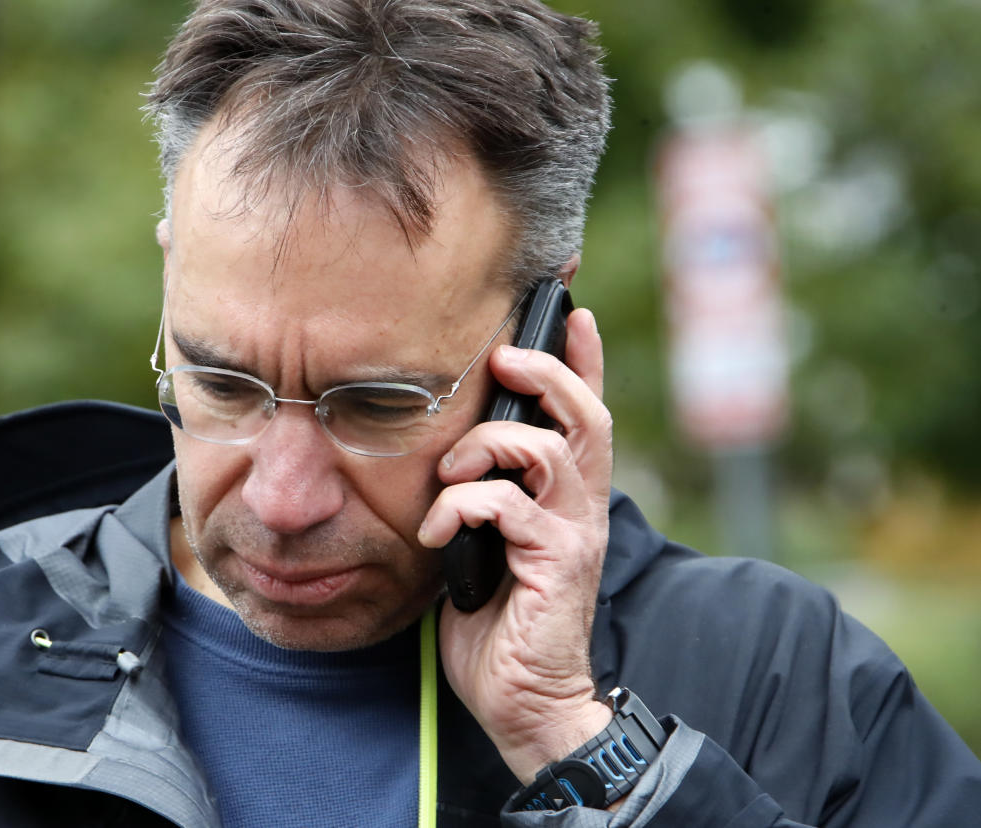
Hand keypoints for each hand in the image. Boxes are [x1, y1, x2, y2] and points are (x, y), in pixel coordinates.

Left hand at [418, 307, 613, 782]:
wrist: (525, 703)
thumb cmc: (499, 623)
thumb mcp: (487, 545)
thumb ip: (486, 497)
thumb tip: (450, 454)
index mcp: (566, 498)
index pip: (586, 415)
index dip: (584, 360)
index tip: (572, 310)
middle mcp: (582, 509)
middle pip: (585, 416)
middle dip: (548, 372)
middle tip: (505, 358)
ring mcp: (574, 535)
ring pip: (549, 449)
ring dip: (488, 445)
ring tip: (450, 469)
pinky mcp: (557, 564)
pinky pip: (509, 505)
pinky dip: (463, 503)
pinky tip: (436, 531)